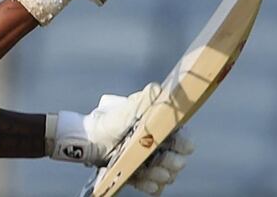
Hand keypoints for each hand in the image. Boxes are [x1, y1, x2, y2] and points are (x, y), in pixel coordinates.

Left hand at [47, 83, 193, 194]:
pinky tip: (142, 180)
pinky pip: (154, 188)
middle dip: (171, 163)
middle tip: (157, 161)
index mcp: (163, 129)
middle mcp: (162, 147)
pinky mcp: (142, 176)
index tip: (170, 144)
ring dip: (159, 175)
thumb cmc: (110, 121)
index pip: (186, 141)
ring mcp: (152, 163)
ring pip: (168, 176)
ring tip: (144, 171)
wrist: (91, 140)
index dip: (182, 145)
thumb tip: (159, 89)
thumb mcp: (127, 109)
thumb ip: (145, 100)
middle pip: (179, 162)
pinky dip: (150, 186)